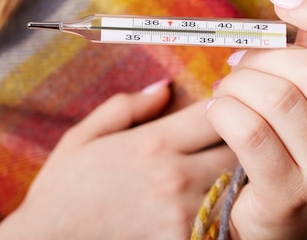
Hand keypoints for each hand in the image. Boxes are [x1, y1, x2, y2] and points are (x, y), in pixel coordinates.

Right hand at [0, 80, 236, 239]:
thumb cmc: (64, 188)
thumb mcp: (84, 136)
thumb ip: (128, 106)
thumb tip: (165, 87)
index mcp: (154, 143)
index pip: (216, 112)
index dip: (227, 103)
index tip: (224, 104)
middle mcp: (176, 177)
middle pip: (239, 147)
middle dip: (242, 135)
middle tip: (237, 132)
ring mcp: (185, 215)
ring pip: (238, 183)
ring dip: (238, 171)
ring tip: (227, 165)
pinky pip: (223, 219)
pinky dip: (225, 206)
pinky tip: (213, 198)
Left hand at [206, 0, 306, 239]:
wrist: (279, 220)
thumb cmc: (290, 147)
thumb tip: (290, 8)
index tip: (279, 0)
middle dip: (264, 55)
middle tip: (238, 61)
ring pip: (276, 97)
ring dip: (237, 84)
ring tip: (225, 91)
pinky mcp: (288, 196)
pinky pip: (247, 130)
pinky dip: (222, 110)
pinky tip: (216, 113)